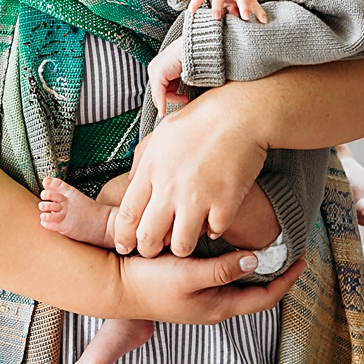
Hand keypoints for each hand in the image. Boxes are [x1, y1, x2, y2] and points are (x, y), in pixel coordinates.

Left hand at [111, 94, 266, 257]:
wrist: (239, 114)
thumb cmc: (201, 119)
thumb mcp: (160, 133)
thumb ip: (143, 161)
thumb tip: (132, 181)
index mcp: (151, 171)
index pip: (127, 215)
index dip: (124, 236)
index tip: (127, 245)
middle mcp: (171, 188)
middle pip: (149, 237)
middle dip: (149, 249)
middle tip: (155, 249)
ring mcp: (198, 198)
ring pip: (181, 244)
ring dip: (182, 245)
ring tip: (187, 237)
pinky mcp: (225, 203)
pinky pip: (214, 232)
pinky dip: (214, 229)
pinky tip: (215, 219)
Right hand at [114, 244, 302, 323]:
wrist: (113, 284)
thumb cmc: (149, 281)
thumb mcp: (188, 274)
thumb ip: (222, 269)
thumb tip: (257, 261)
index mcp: (218, 306)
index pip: (266, 298)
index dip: (287, 280)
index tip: (303, 259)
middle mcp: (214, 304)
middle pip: (257, 291)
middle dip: (277, 273)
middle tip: (292, 249)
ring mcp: (202, 296)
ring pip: (241, 282)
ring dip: (258, 265)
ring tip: (272, 243)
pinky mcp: (190, 284)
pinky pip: (223, 273)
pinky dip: (237, 260)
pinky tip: (237, 241)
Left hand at [147, 42, 189, 115]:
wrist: (195, 47)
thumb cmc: (194, 57)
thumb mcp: (185, 71)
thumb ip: (179, 81)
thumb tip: (183, 95)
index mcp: (161, 66)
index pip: (162, 87)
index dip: (171, 97)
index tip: (182, 102)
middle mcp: (155, 68)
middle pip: (160, 92)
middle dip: (174, 98)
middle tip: (186, 100)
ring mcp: (155, 71)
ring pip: (160, 95)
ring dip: (174, 99)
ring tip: (186, 98)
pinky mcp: (158, 74)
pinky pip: (158, 94)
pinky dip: (162, 104)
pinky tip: (163, 112)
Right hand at [185, 0, 266, 24]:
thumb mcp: (233, 6)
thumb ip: (237, 14)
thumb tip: (242, 28)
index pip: (253, 2)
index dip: (259, 11)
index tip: (264, 21)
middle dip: (244, 4)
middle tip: (245, 17)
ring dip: (218, 4)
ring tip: (216, 18)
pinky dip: (196, 2)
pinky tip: (191, 12)